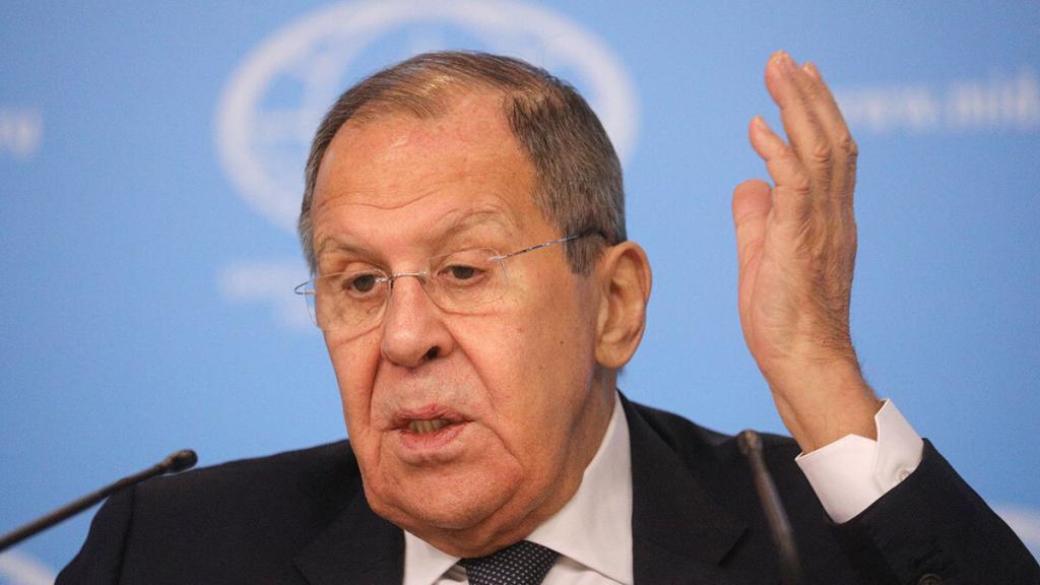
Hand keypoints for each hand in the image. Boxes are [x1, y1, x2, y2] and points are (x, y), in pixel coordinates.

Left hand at [732, 52, 881, 451]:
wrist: (803, 366)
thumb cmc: (785, 322)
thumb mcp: (763, 259)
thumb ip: (758, 219)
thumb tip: (748, 183)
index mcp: (827, 220)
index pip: (828, 154)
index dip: (813, 115)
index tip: (797, 80)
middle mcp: (832, 217)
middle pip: (830, 141)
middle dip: (807, 96)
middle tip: (786, 60)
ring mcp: (820, 229)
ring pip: (820, 153)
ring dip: (797, 109)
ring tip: (778, 72)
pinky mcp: (800, 245)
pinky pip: (796, 188)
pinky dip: (778, 154)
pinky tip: (757, 128)